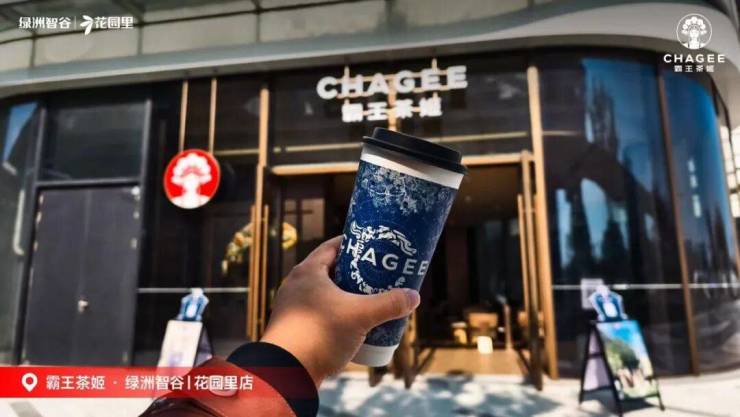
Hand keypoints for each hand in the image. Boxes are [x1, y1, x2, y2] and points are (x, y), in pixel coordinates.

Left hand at [260, 236, 419, 385]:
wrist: (285, 374)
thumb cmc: (319, 335)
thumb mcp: (360, 316)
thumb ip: (389, 304)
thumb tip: (414, 296)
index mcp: (308, 271)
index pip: (332, 247)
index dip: (354, 244)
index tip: (373, 246)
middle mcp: (295, 285)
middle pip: (330, 270)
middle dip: (354, 272)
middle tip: (377, 275)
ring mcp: (291, 307)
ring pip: (323, 294)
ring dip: (344, 296)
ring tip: (368, 300)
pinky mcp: (292, 328)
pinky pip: (318, 313)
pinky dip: (335, 314)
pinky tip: (350, 325)